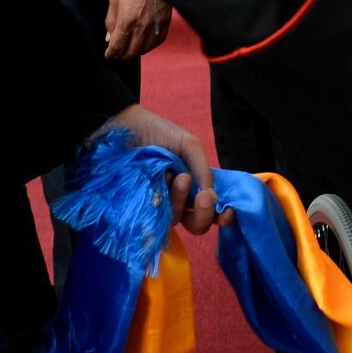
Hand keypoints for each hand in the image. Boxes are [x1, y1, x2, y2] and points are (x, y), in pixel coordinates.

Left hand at [103, 104, 231, 234]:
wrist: (124, 128)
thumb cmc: (158, 133)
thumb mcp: (189, 146)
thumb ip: (204, 172)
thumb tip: (215, 200)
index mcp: (195, 184)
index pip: (213, 209)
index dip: (223, 216)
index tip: (227, 212)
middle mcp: (179, 199)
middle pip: (197, 224)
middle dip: (204, 214)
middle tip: (204, 197)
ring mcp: (159, 205)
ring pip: (176, 220)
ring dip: (181, 199)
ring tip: (177, 176)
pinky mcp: (139, 208)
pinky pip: (155, 217)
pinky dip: (163, 202)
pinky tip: (162, 181)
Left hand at [104, 0, 171, 58]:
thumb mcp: (114, 1)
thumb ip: (111, 22)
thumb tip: (109, 38)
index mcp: (127, 21)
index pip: (117, 47)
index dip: (111, 53)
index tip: (109, 54)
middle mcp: (142, 27)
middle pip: (131, 52)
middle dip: (122, 55)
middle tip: (118, 53)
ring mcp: (155, 26)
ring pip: (145, 49)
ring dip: (136, 51)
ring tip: (130, 48)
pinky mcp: (165, 23)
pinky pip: (157, 42)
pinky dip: (149, 46)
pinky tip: (144, 43)